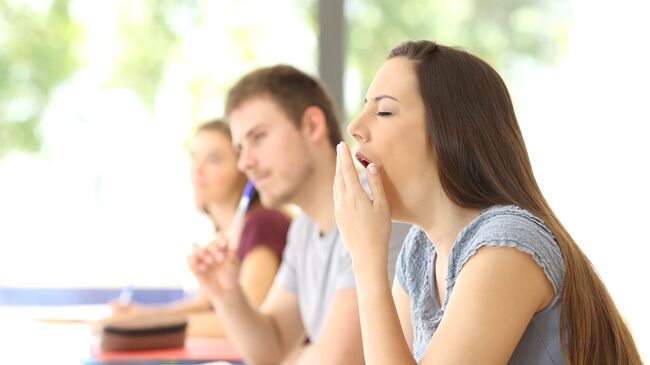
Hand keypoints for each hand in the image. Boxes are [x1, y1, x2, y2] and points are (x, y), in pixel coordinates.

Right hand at [187, 238, 240, 298]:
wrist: (223, 290)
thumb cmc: (231, 276)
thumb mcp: (233, 267)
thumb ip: (231, 257)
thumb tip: (233, 247)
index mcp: (222, 248)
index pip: (220, 241)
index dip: (221, 241)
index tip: (224, 244)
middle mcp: (211, 251)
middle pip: (210, 245)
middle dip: (214, 250)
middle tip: (220, 259)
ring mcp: (202, 258)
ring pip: (196, 249)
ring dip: (201, 252)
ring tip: (209, 261)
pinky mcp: (194, 266)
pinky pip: (190, 259)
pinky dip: (193, 261)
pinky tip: (201, 268)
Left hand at [333, 142, 391, 272]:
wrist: (366, 254)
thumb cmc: (379, 230)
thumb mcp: (382, 206)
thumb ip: (376, 184)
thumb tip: (371, 166)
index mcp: (354, 195)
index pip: (347, 170)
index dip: (344, 156)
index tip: (342, 144)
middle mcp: (342, 200)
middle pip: (339, 175)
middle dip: (339, 161)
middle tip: (340, 149)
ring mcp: (338, 209)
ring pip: (336, 185)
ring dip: (338, 173)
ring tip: (340, 164)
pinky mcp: (338, 217)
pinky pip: (336, 195)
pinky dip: (338, 184)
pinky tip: (341, 185)